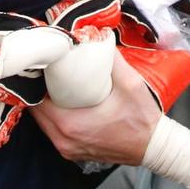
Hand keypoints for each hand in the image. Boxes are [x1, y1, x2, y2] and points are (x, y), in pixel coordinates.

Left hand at [31, 49, 160, 166]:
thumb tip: (100, 36)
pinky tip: (64, 102)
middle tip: (49, 71)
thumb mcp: (130, 83)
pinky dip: (54, 117)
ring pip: (44, 123)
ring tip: (55, 84)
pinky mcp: (73, 152)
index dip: (35, 82)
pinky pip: (54, 132)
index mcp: (70, 124)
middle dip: (39, 91)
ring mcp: (68, 149)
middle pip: (37, 112)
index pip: (36, 101)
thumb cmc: (142, 119)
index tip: (41, 66)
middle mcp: (63, 140)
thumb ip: (113, 59)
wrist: (154, 147)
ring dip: (46, 104)